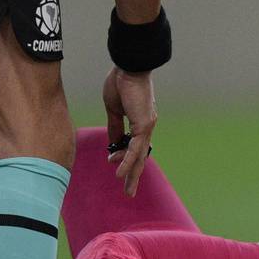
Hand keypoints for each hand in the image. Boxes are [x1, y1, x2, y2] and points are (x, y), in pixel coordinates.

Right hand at [101, 67, 156, 196]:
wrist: (128, 67)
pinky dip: (127, 161)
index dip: (124, 157)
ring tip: (127, 190)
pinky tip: (120, 172)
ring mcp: (147, 126)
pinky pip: (135, 148)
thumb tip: (112, 142)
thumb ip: (114, 126)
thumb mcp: (114, 109)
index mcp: (139, 121)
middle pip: (140, 155)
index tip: (112, 164)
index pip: (134, 146)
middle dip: (133, 174)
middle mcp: (146, 126)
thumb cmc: (121, 82)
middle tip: (129, 191)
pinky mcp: (144, 124)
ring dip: (131, 173)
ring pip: (139, 155)